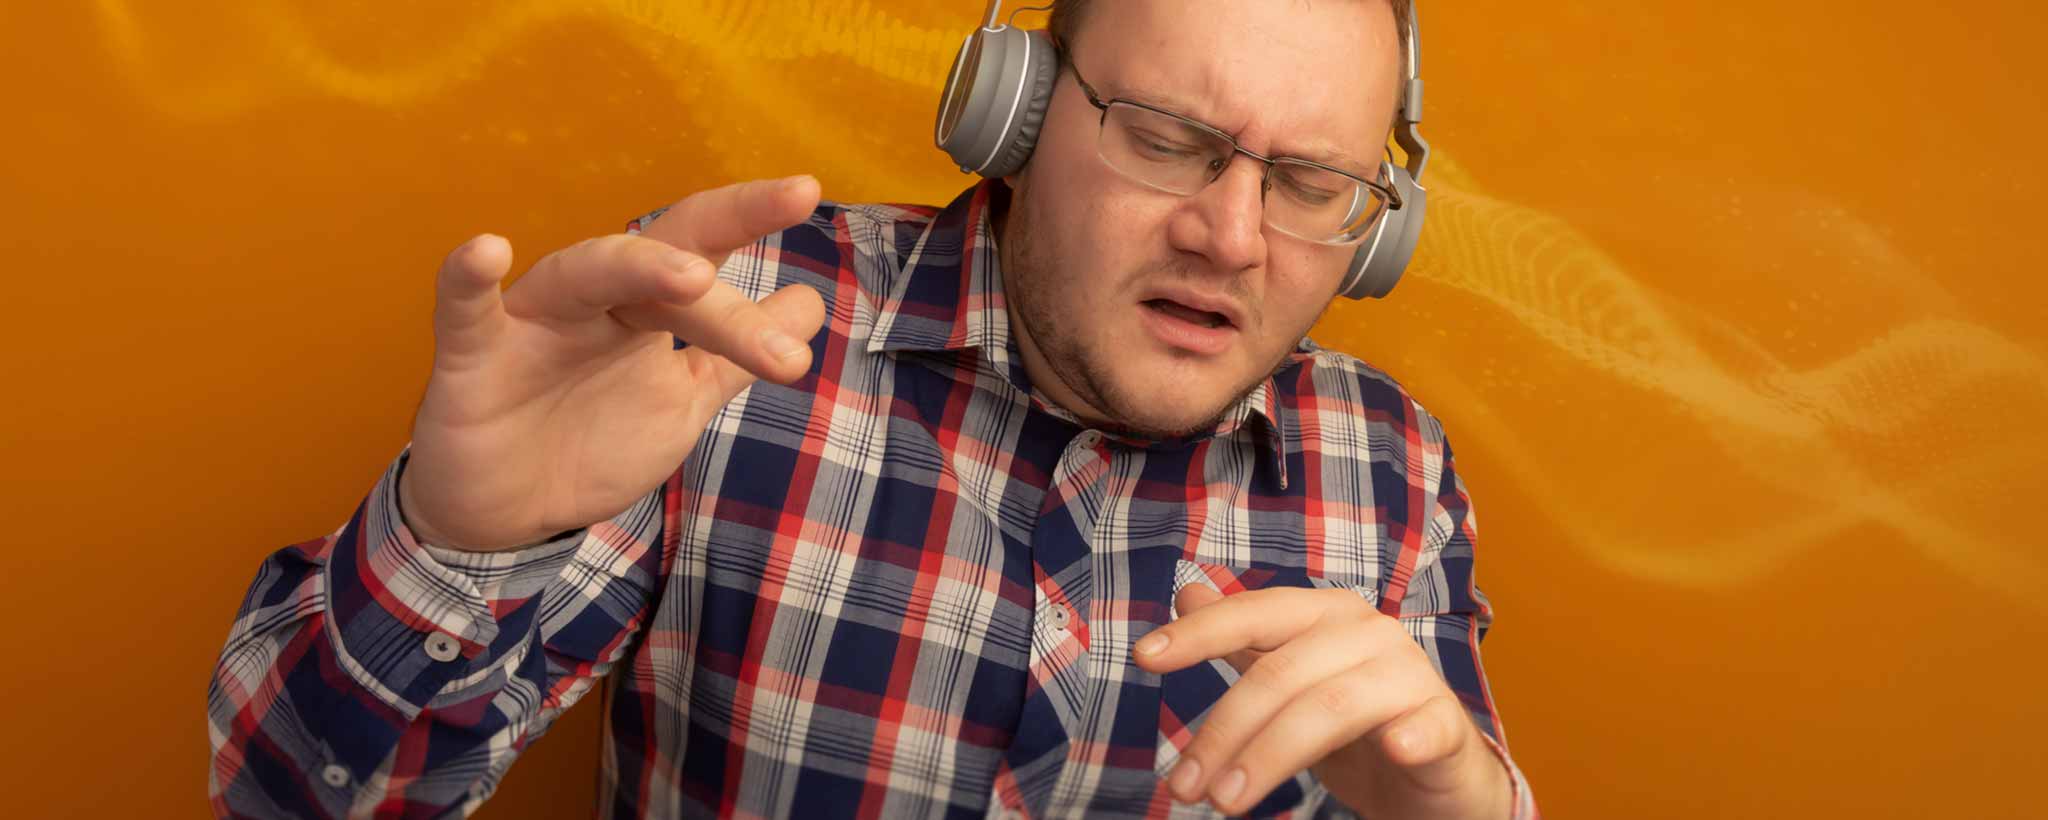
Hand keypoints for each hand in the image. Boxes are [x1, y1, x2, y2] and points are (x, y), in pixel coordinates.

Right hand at [398, 175, 828, 551]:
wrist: (507, 513)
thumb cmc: (592, 441)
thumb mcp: (682, 401)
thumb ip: (738, 355)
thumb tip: (810, 301)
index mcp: (646, 306)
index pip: (704, 248)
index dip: (751, 217)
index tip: (808, 191)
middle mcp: (595, 298)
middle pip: (658, 255)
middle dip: (716, 240)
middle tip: (786, 225)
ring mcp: (533, 320)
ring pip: (584, 273)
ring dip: (636, 267)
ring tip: (691, 274)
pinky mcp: (471, 356)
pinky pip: (463, 309)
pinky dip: (467, 278)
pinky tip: (486, 251)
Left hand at [1133, 584, 1510, 818]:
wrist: (1438, 778)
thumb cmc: (1358, 725)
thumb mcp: (1290, 684)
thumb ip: (1244, 641)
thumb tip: (1187, 592)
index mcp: (1327, 615)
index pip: (1255, 614)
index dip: (1199, 632)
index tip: (1144, 657)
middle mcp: (1369, 633)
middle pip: (1279, 673)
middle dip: (1223, 732)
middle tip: (1184, 788)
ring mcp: (1412, 676)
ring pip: (1328, 708)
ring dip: (1269, 757)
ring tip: (1226, 802)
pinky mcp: (1446, 725)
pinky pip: (1425, 726)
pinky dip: (1409, 736)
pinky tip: (1395, 749)